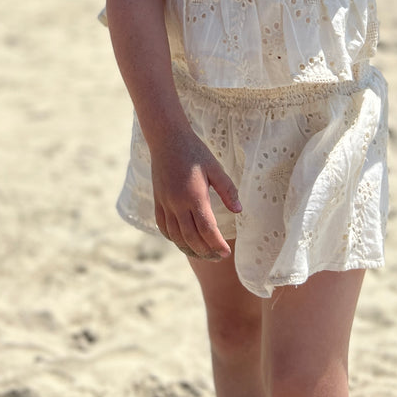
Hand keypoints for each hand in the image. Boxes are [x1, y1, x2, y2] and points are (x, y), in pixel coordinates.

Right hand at [149, 129, 241, 261]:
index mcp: (194, 195)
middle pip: (191, 237)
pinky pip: (163, 226)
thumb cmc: (194, 151)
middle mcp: (178, 203)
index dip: (217, 244)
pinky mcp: (158, 201)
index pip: (207, 229)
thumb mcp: (215, 167)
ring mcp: (165, 203)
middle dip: (206, 252)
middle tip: (218, 257)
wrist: (167, 138)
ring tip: (203, 254)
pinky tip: (182, 242)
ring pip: (176, 236)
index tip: (226, 253)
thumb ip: (228, 190)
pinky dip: (173, 238)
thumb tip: (239, 211)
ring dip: (190, 249)